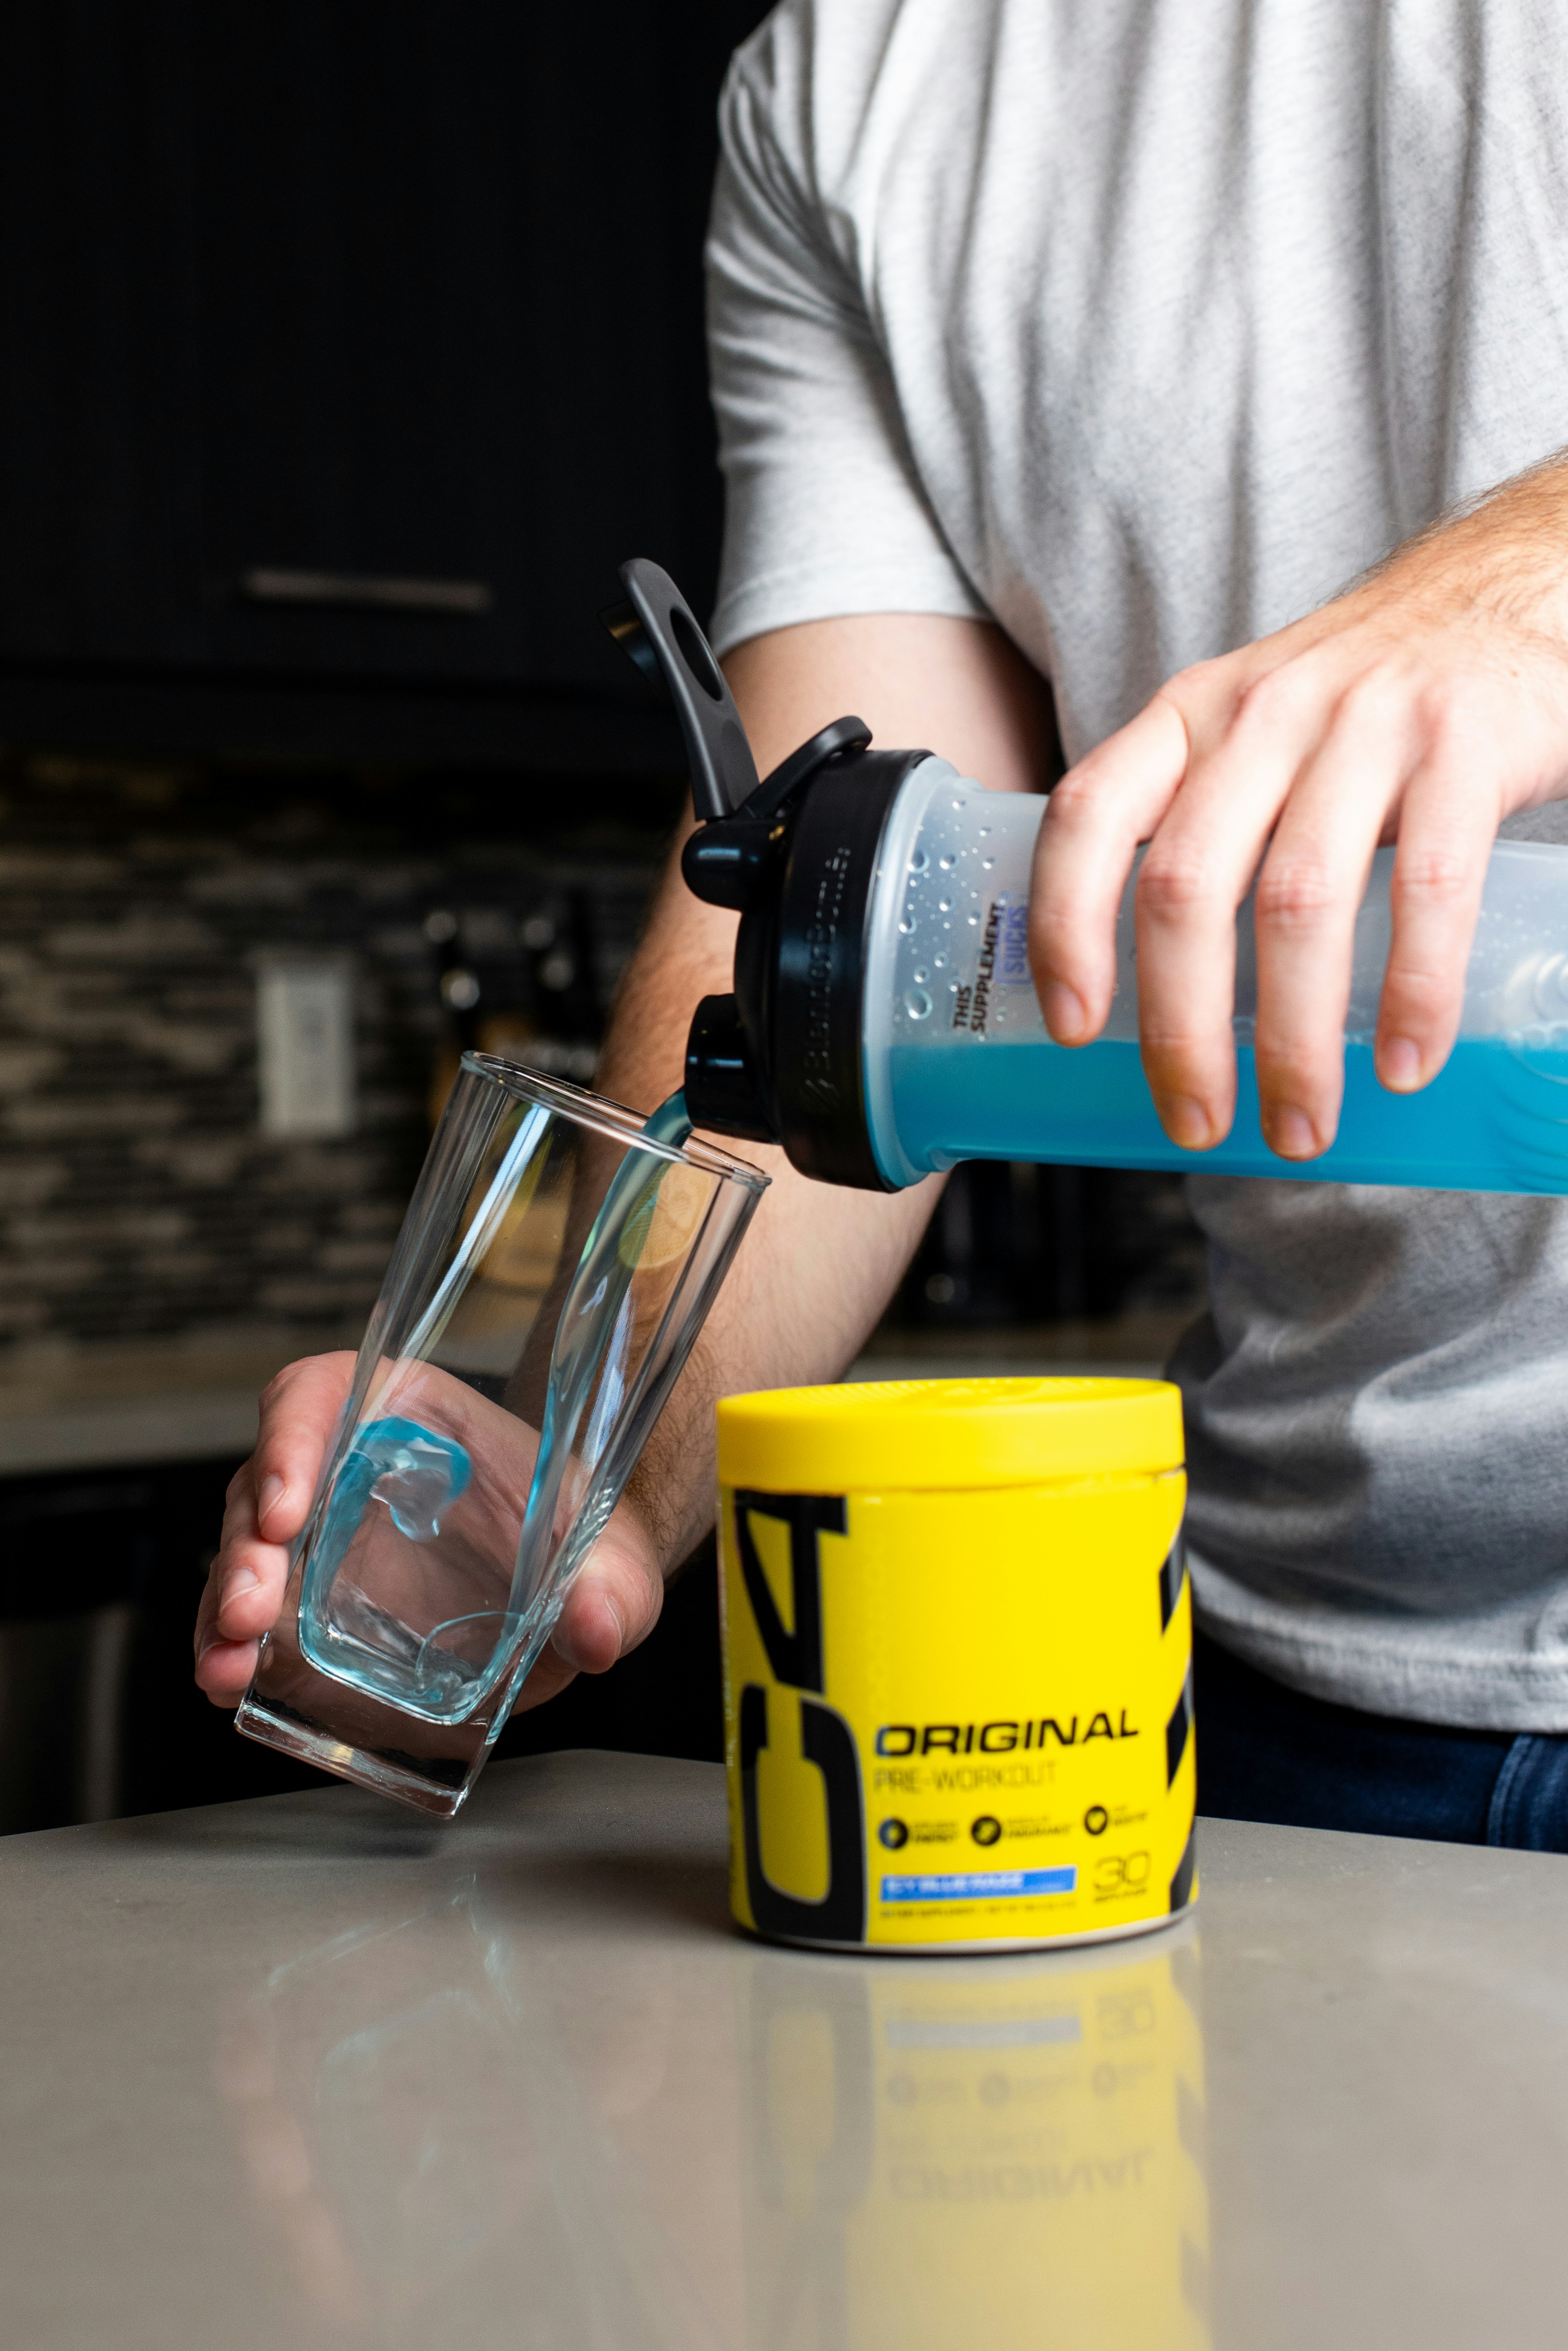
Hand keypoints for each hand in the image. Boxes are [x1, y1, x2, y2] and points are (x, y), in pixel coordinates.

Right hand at [193, 1351, 667, 1711]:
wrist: (572, 1588)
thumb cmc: (579, 1538)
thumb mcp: (609, 1555)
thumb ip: (611, 1585)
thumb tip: (602, 1630)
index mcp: (404, 1418)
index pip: (319, 1394)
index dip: (289, 1438)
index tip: (289, 1506)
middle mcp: (343, 1472)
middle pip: (263, 1486)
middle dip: (245, 1550)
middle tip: (250, 1611)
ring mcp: (318, 1546)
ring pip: (244, 1558)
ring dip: (224, 1610)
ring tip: (225, 1667)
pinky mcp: (308, 1612)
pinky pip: (254, 1623)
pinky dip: (235, 1655)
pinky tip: (230, 1687)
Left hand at [1029, 454, 1567, 1157]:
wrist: (1513, 588)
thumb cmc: (1369, 697)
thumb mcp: (1254, 729)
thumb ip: (1201, 820)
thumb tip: (1152, 981)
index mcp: (1192, 715)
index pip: (1089, 817)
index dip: (1064, 926)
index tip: (1074, 1026)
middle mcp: (1263, 714)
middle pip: (1185, 889)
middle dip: (1182, 1030)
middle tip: (1196, 1120)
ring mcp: (1365, 726)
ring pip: (1296, 904)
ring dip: (1294, 1040)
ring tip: (1301, 1125)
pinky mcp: (1462, 747)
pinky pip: (1427, 889)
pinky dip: (1414, 992)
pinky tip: (1405, 1061)